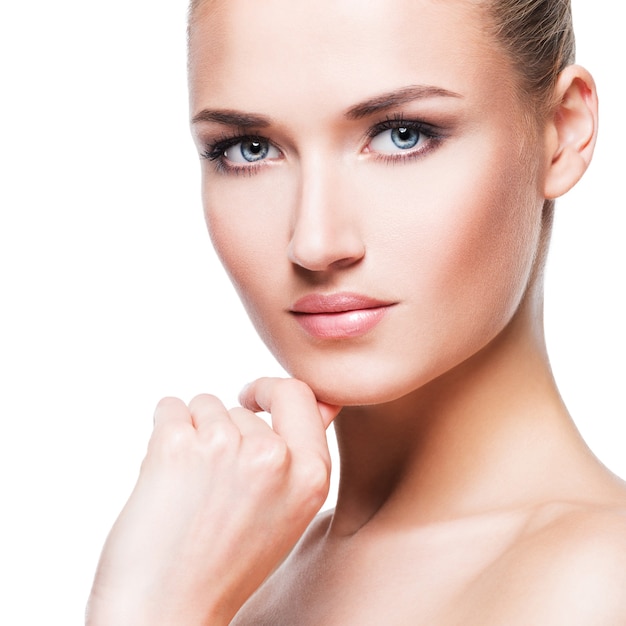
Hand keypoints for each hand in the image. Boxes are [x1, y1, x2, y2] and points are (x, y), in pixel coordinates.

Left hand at [86, 378, 340, 625]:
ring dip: (192, 433)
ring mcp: (225, 448)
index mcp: (312, 475)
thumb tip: (325, 402)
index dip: (270, 392)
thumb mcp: (288, 509)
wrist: (167, 612)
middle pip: (241, 408)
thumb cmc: (225, 563)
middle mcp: (274, 458)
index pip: (299, 393)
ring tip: (189, 488)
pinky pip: (169, 406)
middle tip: (211, 488)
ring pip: (204, 404)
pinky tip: (164, 473)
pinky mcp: (176, 445)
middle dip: (222, 433)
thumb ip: (305, 452)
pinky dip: (162, 429)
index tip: (251, 401)